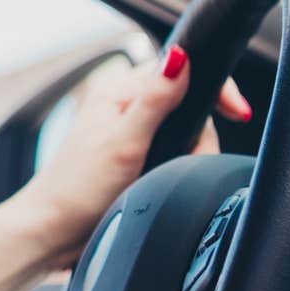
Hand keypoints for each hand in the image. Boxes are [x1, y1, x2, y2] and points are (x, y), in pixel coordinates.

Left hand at [17, 45, 252, 268]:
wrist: (52, 233)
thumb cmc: (76, 190)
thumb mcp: (124, 144)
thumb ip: (155, 101)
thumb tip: (182, 57)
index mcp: (118, 92)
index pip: (179, 71)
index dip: (214, 89)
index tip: (238, 113)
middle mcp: (123, 108)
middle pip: (188, 107)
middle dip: (199, 137)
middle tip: (188, 163)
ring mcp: (128, 134)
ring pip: (184, 134)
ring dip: (188, 158)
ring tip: (166, 180)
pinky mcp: (132, 159)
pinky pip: (172, 155)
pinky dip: (178, 168)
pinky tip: (164, 184)